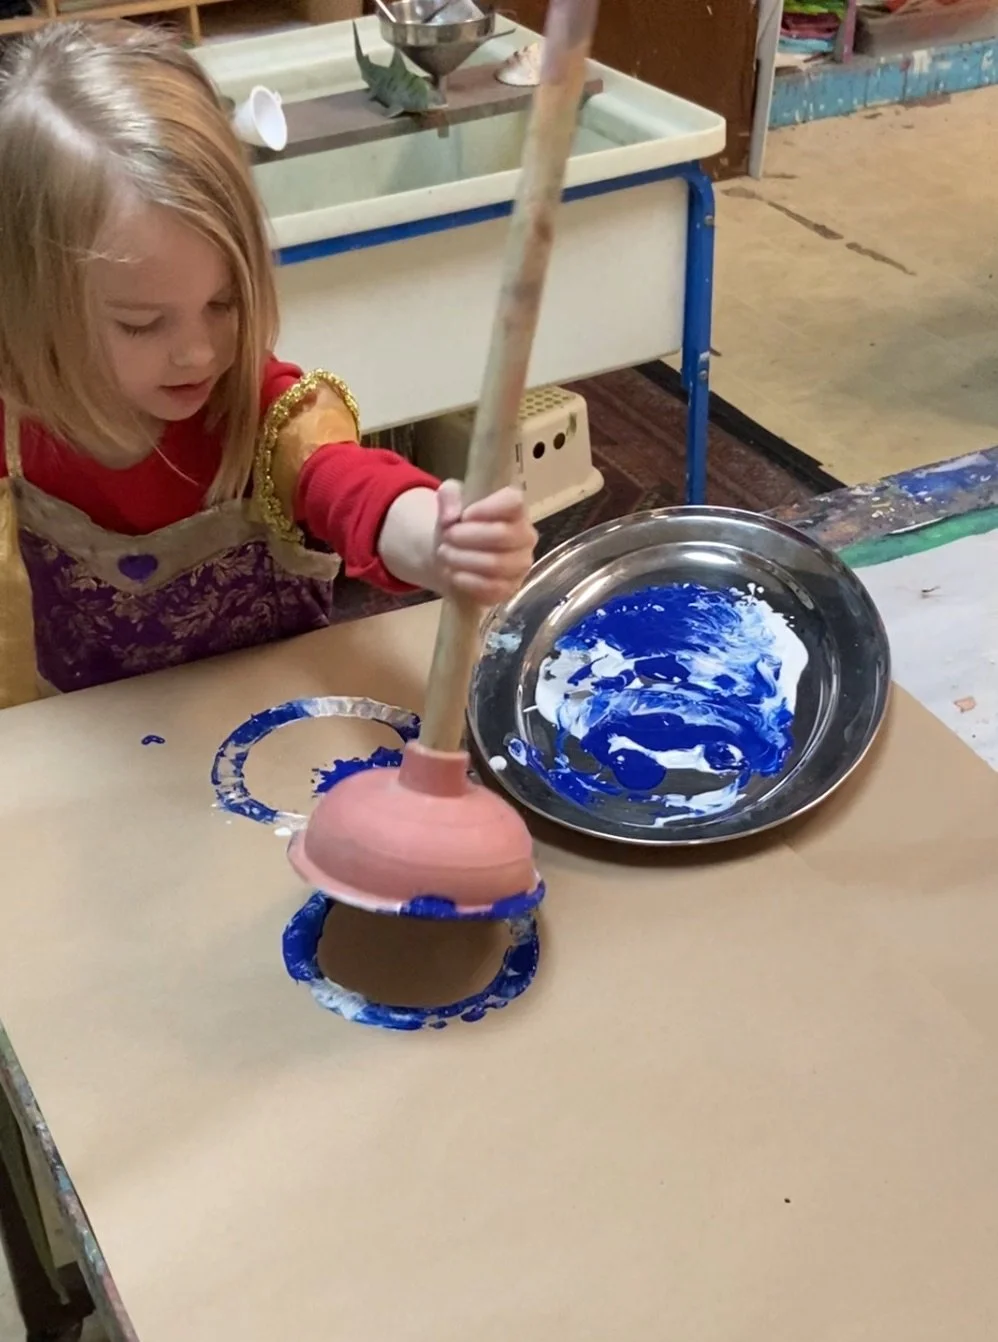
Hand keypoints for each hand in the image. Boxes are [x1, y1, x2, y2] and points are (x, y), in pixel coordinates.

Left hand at [434, 480, 537, 604]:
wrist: (454, 556)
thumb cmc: (459, 525)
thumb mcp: (449, 502)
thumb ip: (448, 496)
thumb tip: (450, 517)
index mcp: (515, 510)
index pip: (514, 502)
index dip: (487, 508)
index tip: (464, 515)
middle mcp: (525, 536)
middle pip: (502, 535)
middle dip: (467, 536)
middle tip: (447, 537)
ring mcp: (520, 565)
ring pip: (496, 563)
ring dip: (463, 559)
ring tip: (445, 554)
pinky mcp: (510, 588)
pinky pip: (492, 587)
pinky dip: (468, 581)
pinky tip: (454, 574)